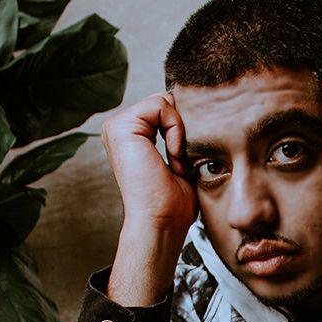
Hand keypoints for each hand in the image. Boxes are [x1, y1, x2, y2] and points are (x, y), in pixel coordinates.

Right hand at [102, 92, 195, 305]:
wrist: (163, 221)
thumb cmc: (176, 200)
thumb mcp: (182, 158)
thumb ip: (182, 132)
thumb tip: (205, 110)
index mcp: (132, 134)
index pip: (168, 106)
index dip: (186, 127)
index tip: (183, 160)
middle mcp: (120, 128)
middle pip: (167, 100)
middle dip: (184, 127)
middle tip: (180, 161)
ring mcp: (116, 126)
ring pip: (165, 101)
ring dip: (180, 132)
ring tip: (176, 161)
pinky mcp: (120, 127)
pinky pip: (161, 105)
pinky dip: (175, 130)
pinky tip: (171, 156)